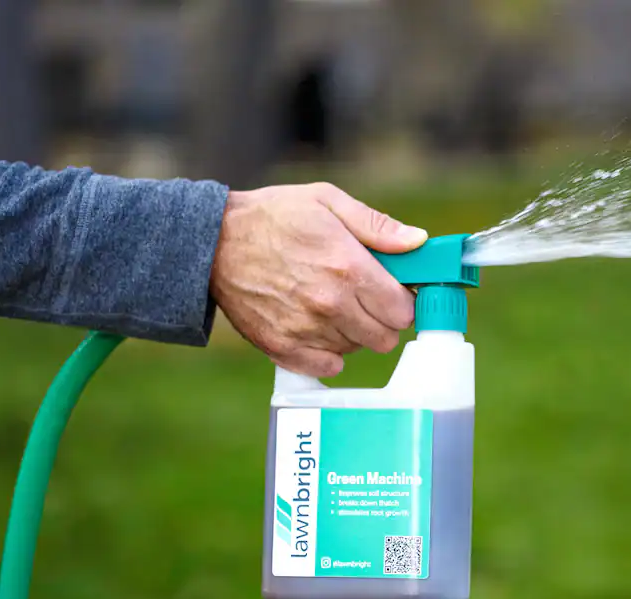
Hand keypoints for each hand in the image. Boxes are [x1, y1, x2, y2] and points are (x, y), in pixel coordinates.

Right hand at [209, 182, 426, 376]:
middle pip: (385, 337)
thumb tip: (418, 242)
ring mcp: (306, 330)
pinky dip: (328, 352)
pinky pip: (328, 366)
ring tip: (332, 304)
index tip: (393, 292)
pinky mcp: (283, 348)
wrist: (212, 242)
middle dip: (382, 319)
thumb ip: (377, 226)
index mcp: (348, 267)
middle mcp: (330, 304)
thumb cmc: (273, 216)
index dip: (403, 301)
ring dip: (354, 332)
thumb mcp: (327, 201)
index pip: (403, 310)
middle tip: (366, 299)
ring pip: (357, 349)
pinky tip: (317, 326)